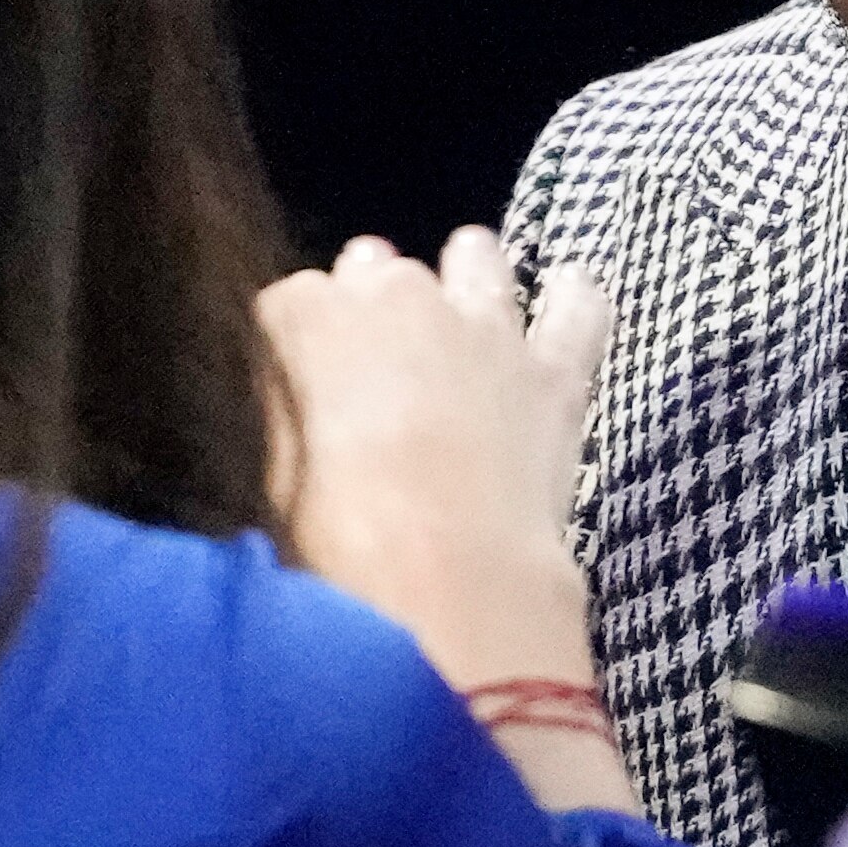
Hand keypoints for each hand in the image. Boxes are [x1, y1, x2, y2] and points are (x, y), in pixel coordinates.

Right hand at [257, 233, 634, 812]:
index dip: (293, 346)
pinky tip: (567, 296)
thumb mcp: (271, 483)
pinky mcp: (554, 368)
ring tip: (458, 322)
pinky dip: (572, 300)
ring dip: (463, 281)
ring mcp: (485, 326)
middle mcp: (399, 297)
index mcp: (311, 319)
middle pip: (377, 272)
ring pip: (475, 259)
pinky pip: (577, 304)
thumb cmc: (336, 546)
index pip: (290, 302)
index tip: (298, 386)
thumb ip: (283, 417)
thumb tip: (293, 396)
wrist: (450, 588)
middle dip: (371, 309)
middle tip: (373, 374)